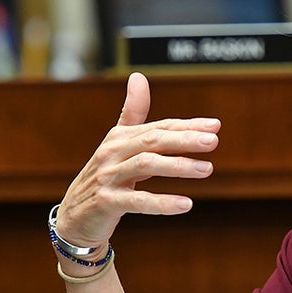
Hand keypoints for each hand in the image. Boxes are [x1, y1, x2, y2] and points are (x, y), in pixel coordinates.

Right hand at [55, 72, 221, 249]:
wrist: (76, 216)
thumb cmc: (105, 176)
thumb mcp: (118, 144)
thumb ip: (133, 113)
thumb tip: (138, 76)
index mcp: (120, 137)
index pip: (159, 127)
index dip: (187, 126)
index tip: (215, 126)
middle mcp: (112, 152)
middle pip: (152, 140)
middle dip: (184, 139)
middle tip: (214, 141)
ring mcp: (107, 176)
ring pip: (146, 165)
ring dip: (178, 166)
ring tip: (207, 169)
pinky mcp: (106, 202)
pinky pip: (137, 201)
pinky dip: (162, 202)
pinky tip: (186, 204)